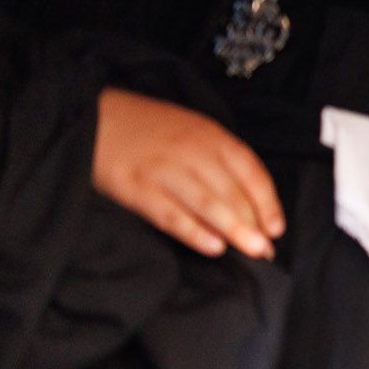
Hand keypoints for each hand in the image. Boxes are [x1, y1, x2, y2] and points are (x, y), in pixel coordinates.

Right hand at [91, 88, 284, 259]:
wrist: (92, 117)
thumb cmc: (149, 129)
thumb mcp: (192, 131)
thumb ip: (219, 162)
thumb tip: (248, 205)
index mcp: (211, 136)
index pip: (250, 172)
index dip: (267, 202)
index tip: (276, 227)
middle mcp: (191, 152)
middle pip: (232, 192)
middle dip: (254, 224)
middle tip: (266, 250)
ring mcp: (163, 170)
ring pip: (207, 204)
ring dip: (234, 230)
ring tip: (251, 250)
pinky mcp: (136, 188)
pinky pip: (171, 215)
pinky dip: (194, 232)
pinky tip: (213, 246)